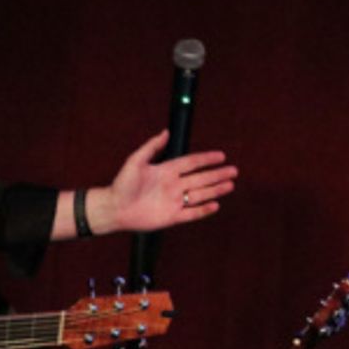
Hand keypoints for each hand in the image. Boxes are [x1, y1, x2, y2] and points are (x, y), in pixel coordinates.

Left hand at [95, 130, 237, 233]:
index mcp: (167, 170)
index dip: (207, 159)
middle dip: (218, 174)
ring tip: (230, 185)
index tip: (221, 156)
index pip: (192, 163)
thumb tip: (166, 131)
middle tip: (234, 171)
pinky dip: (203, 210)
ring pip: (200, 195)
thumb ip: (152, 147)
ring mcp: (174, 201)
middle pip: (201, 178)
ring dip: (215, 190)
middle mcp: (174, 185)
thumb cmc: (122, 183)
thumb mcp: (135, 161)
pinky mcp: (172, 217)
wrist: (115, 208)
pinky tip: (215, 205)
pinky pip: (191, 213)